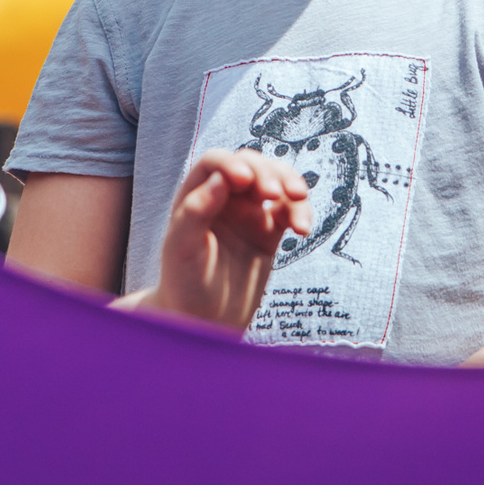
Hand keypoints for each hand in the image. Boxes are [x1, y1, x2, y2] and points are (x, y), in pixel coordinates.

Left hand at [140, 150, 311, 332]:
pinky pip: (289, 210)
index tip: (244, 180)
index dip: (231, 163)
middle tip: (275, 194)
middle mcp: (223, 199)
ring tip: (298, 200)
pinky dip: (300, 212)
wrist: (203, 322)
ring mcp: (248, 213)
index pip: (216, 162)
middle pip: (251, 165)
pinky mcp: (269, 232)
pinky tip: (302, 229)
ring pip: (275, 181)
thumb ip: (195, 212)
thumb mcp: (181, 249)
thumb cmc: (183, 284)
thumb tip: (220, 179)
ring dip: (290, 185)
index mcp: (196, 196)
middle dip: (267, 172)